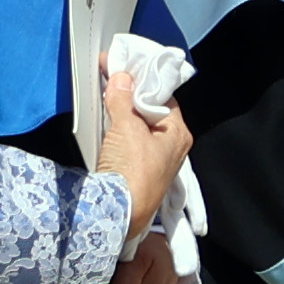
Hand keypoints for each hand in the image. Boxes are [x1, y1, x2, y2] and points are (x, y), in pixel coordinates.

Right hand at [92, 59, 190, 236]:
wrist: (120, 213)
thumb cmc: (133, 172)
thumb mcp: (126, 129)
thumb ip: (122, 101)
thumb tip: (121, 79)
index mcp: (178, 134)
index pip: (164, 98)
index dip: (144, 82)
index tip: (125, 69)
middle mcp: (171, 146)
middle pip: (151, 111)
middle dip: (131, 96)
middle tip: (112, 79)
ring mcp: (154, 160)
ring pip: (139, 127)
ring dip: (123, 113)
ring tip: (106, 96)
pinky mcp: (136, 170)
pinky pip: (129, 141)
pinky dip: (117, 130)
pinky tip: (105, 123)